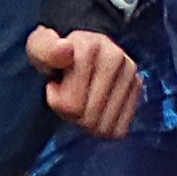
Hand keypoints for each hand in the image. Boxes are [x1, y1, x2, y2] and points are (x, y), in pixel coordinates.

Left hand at [30, 24, 143, 140]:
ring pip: (105, 127)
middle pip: (89, 118)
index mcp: (89, 46)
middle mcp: (115, 57)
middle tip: (68, 96)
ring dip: (88, 122)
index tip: (55, 85)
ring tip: (82, 100)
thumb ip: (44, 49)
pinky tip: (97, 108)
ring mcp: (130, 73)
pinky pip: (119, 129)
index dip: (57, 101)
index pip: (71, 105)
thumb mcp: (38, 49)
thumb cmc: (54, 56)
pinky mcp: (138, 87)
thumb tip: (65, 49)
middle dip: (73, 114)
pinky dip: (105, 126)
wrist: (78, 50)